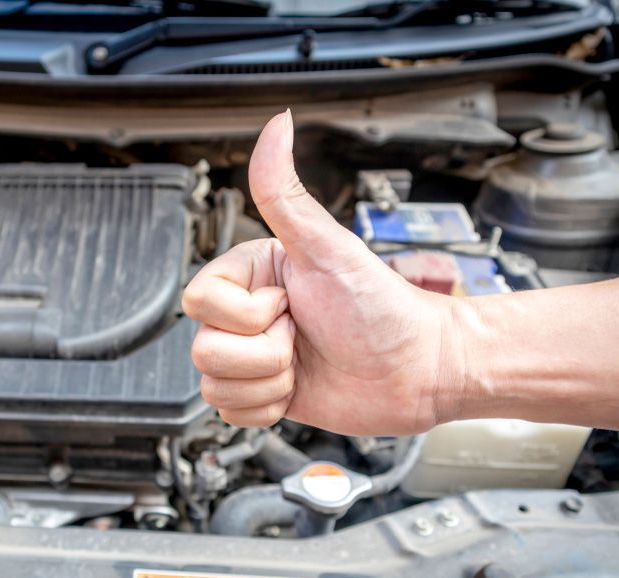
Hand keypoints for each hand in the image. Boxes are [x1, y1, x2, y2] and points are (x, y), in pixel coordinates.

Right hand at [182, 110, 464, 434]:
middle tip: (303, 338)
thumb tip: (277, 123)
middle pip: (202, 349)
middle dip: (263, 356)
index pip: (198, 302)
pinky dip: (265, 408)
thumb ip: (286, 193)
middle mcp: (245, 315)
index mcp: (250, 274)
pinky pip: (228, 412)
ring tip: (303, 365)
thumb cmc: (383, 307)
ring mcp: (252, 356)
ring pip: (212, 384)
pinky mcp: (263, 393)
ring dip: (266, 383)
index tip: (289, 304)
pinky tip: (298, 388)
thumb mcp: (328, 248)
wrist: (420, 370)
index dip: (246, 316)